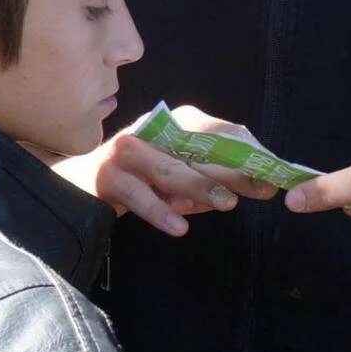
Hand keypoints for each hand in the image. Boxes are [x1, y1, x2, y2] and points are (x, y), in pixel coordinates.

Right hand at [53, 107, 275, 236]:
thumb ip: (209, 176)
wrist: (79, 186)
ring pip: (168, 170)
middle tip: (259, 189)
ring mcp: (125, 153)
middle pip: (196, 151)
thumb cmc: (140, 180)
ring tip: (226, 204)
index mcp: (172, 124)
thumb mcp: (179, 175)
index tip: (270, 172)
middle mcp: (149, 132)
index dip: (246, 151)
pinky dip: (159, 211)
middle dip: (231, 170)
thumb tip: (252, 184)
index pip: (216, 131)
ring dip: (199, 186)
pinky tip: (179, 227)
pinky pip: (137, 195)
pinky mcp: (105, 177)